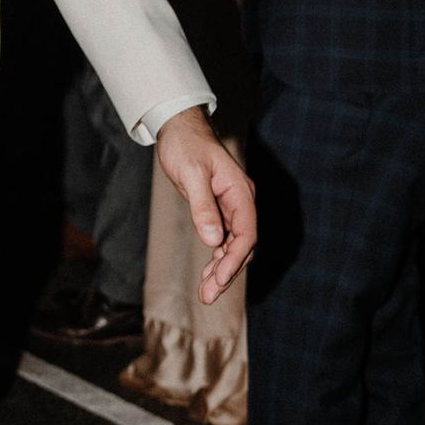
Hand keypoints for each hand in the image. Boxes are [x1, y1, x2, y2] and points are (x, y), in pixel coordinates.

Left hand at [154, 108, 255, 301]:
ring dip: (221, 269)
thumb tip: (213, 241)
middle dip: (226, 272)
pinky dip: (216, 257)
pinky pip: (223, 239)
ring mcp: (231, 206)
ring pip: (232, 245)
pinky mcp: (219, 209)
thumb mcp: (191, 174)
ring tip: (206, 293)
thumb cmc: (185, 146)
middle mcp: (241, 201)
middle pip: (241, 245)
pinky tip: (208, 274)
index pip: (246, 233)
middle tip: (208, 295)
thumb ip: (203, 207)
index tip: (219, 278)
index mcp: (240, 192)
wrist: (179, 128)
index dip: (234, 259)